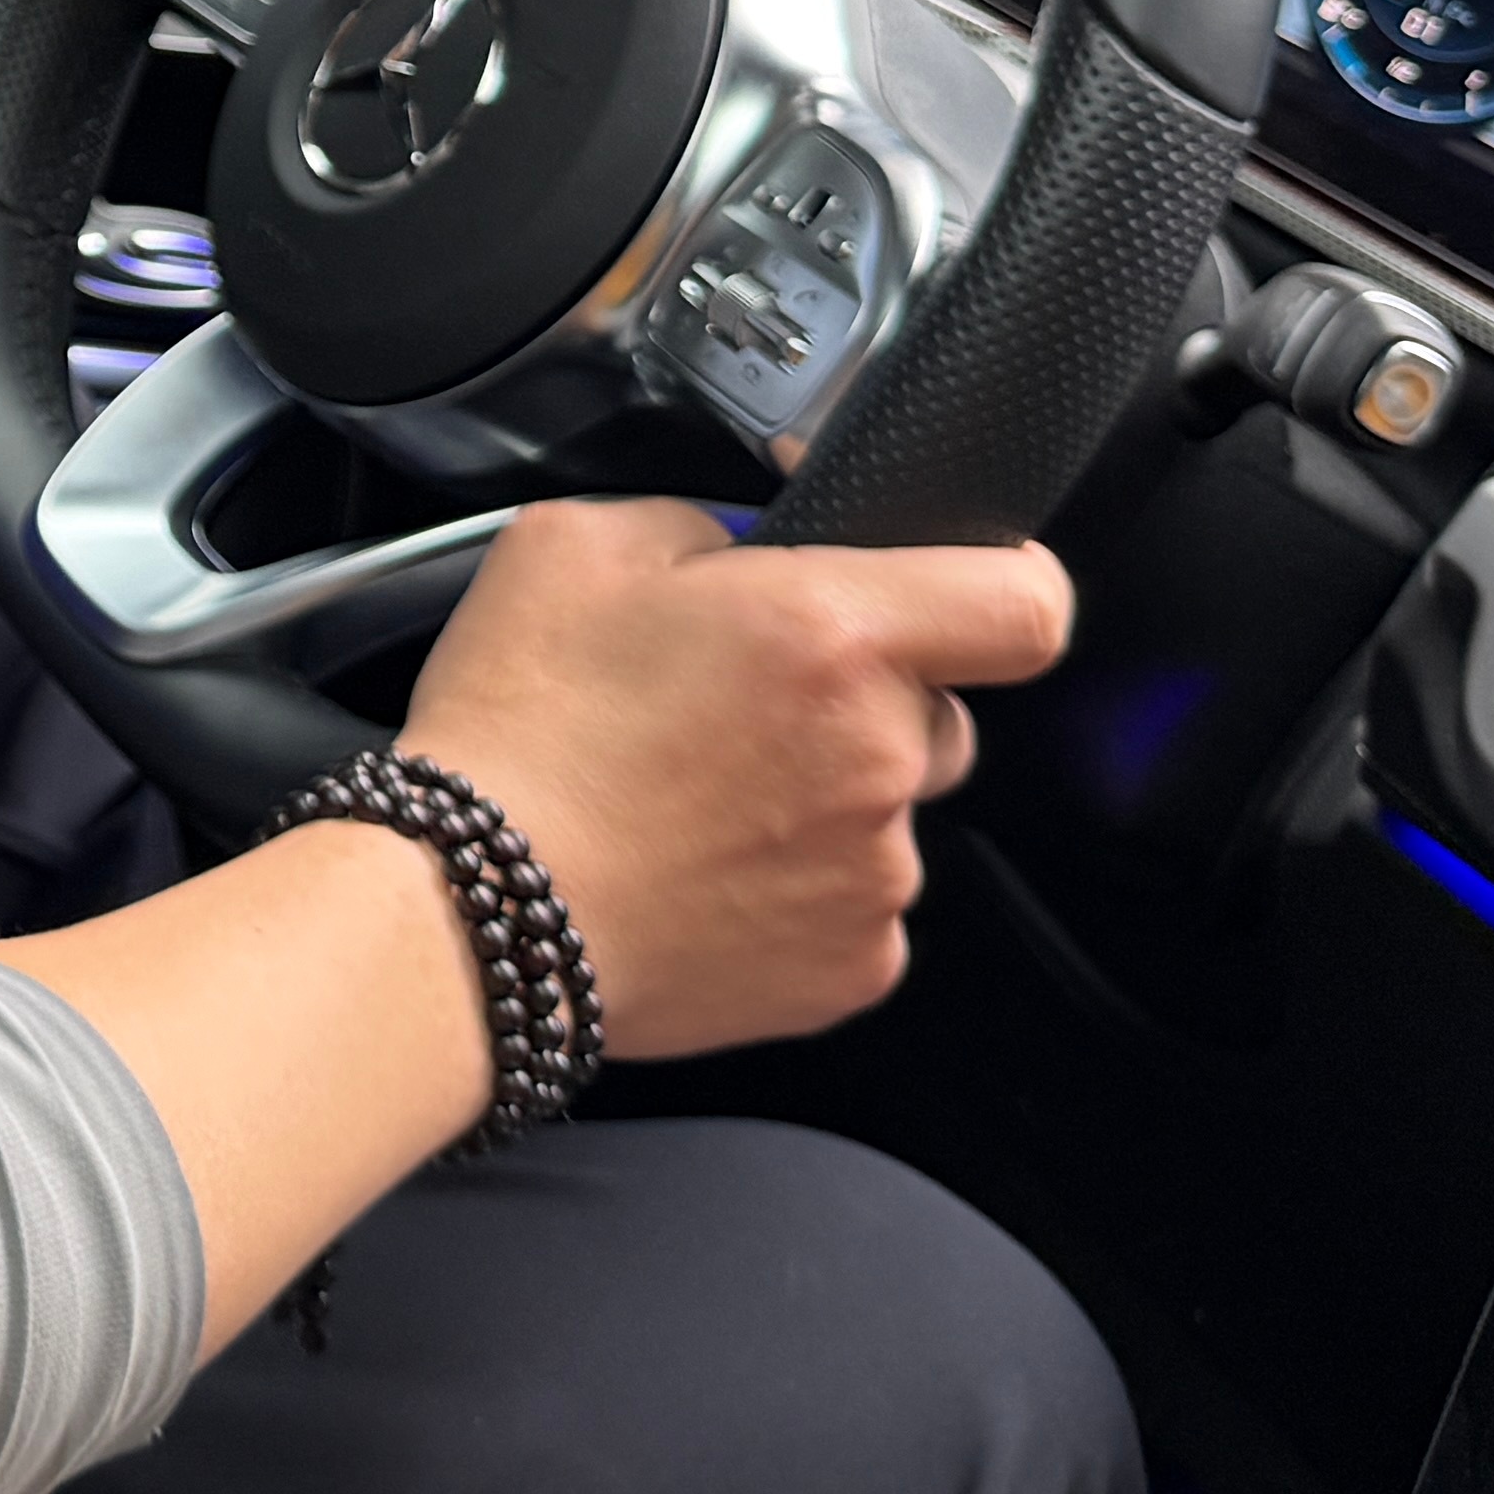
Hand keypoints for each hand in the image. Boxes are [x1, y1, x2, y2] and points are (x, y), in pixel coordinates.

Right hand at [397, 500, 1074, 1059]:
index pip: (1026, 604)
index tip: (977, 594)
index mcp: (835, 632)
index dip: (1012, 587)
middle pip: (938, 714)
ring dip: (821, 804)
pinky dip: (796, 894)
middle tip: (744, 712)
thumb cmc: (517, 730)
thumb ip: (700, 524)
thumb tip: (746, 552)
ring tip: (695, 806)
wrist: (467, 910)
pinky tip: (702, 875)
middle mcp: (879, 756)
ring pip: (888, 816)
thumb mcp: (576, 545)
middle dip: (865, 705)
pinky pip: (855, 910)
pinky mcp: (850, 969)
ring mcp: (875, 874)